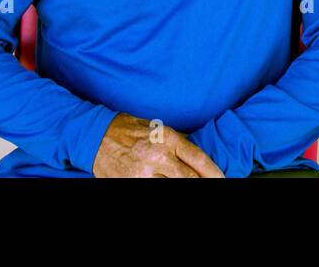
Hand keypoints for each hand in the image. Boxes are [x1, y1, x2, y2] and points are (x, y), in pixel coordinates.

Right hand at [91, 113, 224, 177]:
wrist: (96, 137)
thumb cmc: (129, 129)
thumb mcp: (157, 128)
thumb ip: (177, 143)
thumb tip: (195, 158)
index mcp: (168, 138)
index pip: (198, 159)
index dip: (214, 173)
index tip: (222, 179)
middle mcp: (158, 157)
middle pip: (190, 179)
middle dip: (203, 183)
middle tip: (213, 185)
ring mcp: (144, 173)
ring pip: (174, 187)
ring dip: (183, 185)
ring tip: (189, 183)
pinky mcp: (132, 184)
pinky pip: (154, 190)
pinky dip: (164, 187)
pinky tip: (167, 183)